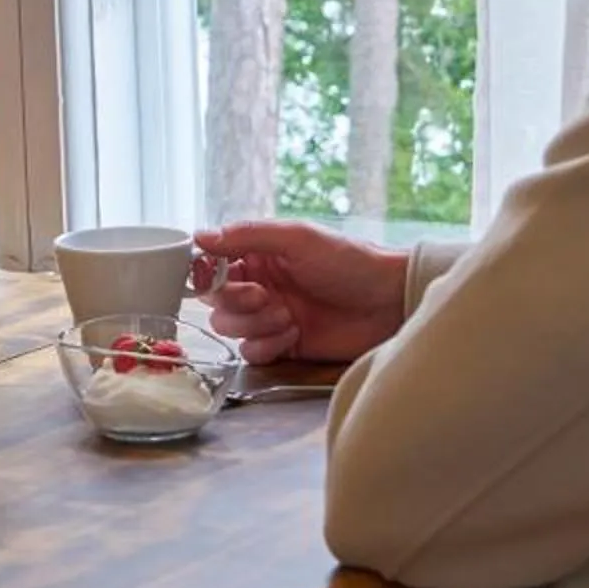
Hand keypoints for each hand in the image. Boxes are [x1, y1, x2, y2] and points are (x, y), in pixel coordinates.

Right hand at [194, 219, 407, 365]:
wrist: (389, 302)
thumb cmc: (348, 261)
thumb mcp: (297, 238)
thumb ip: (247, 235)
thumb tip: (199, 235)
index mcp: (260, 255)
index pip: (213, 264)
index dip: (206, 272)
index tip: (211, 277)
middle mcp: (260, 285)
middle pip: (216, 300)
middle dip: (236, 301)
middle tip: (265, 297)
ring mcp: (270, 317)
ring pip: (230, 327)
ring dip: (254, 324)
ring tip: (288, 317)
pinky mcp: (282, 346)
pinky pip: (251, 352)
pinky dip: (268, 345)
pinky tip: (294, 334)